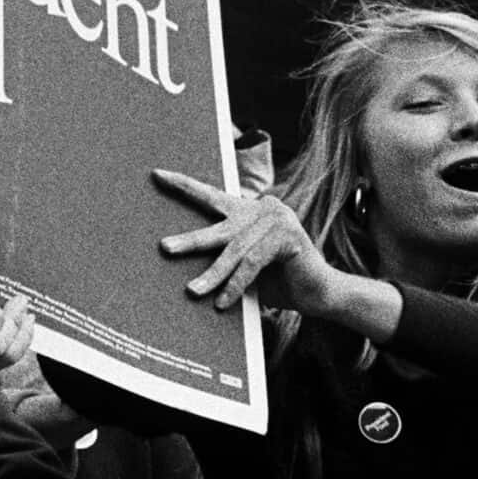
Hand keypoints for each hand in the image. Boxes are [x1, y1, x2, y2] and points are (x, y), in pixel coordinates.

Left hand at [153, 167, 336, 314]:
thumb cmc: (279, 282)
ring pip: (235, 249)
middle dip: (190, 239)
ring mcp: (278, 219)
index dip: (184, 186)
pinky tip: (223, 302)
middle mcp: (264, 208)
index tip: (157, 175)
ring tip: (192, 291)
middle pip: (219, 225)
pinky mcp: (288, 237)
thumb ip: (223, 258)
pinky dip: (236, 284)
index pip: (212, 195)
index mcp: (249, 210)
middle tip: (164, 247)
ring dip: (213, 275)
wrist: (320, 294)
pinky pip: (253, 262)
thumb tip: (179, 257)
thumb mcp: (244, 267)